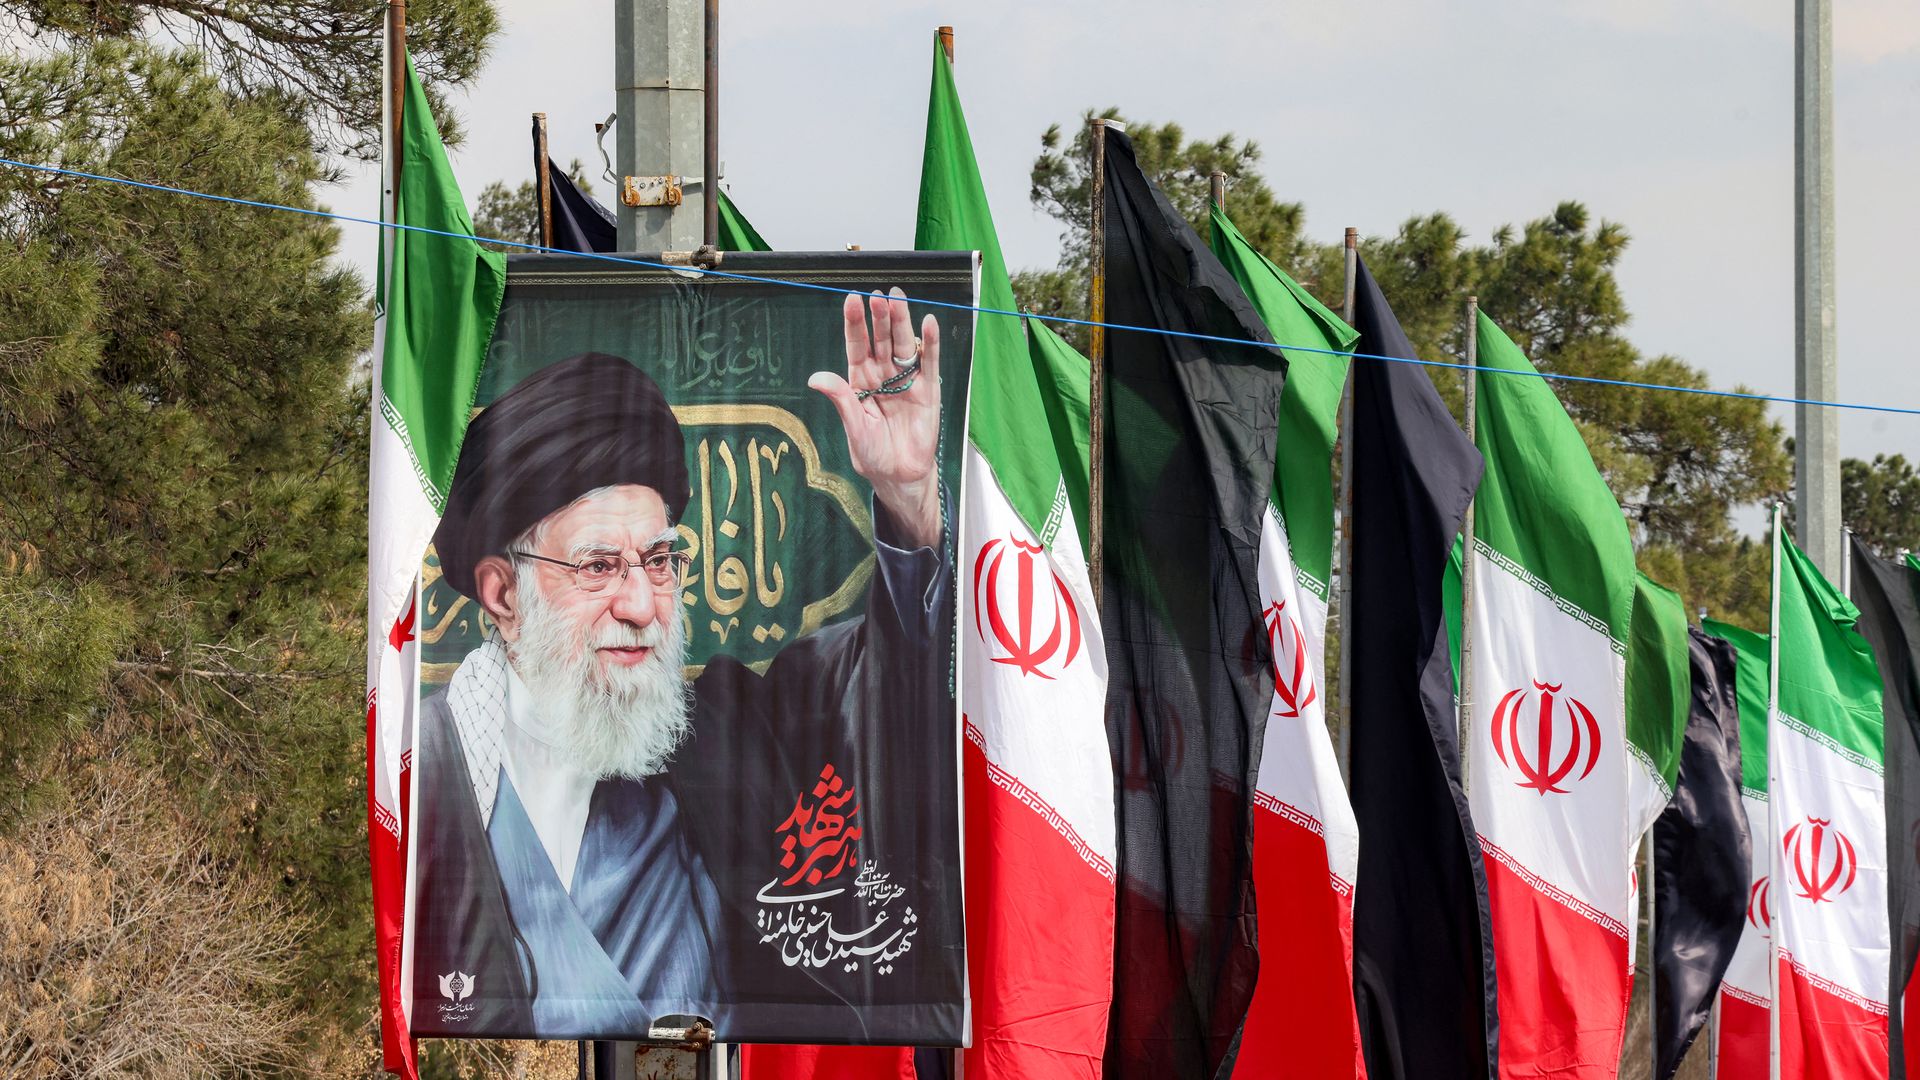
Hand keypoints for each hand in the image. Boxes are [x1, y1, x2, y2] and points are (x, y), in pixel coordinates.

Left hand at [810, 289, 942, 548]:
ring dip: (901, 322)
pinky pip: (928, 363)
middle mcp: (883, 375)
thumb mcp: (854, 428)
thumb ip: (841, 401)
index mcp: (860, 381)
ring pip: (903, 345)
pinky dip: (929, 344)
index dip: (855, 324)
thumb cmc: (873, 453)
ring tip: (898, 299)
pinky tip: (928, 323)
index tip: (852, 299)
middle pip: (880, 340)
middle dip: (878, 317)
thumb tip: (816, 378)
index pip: (856, 345)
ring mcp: (906, 381)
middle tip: (877, 296)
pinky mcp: (928, 391)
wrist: (899, 476)